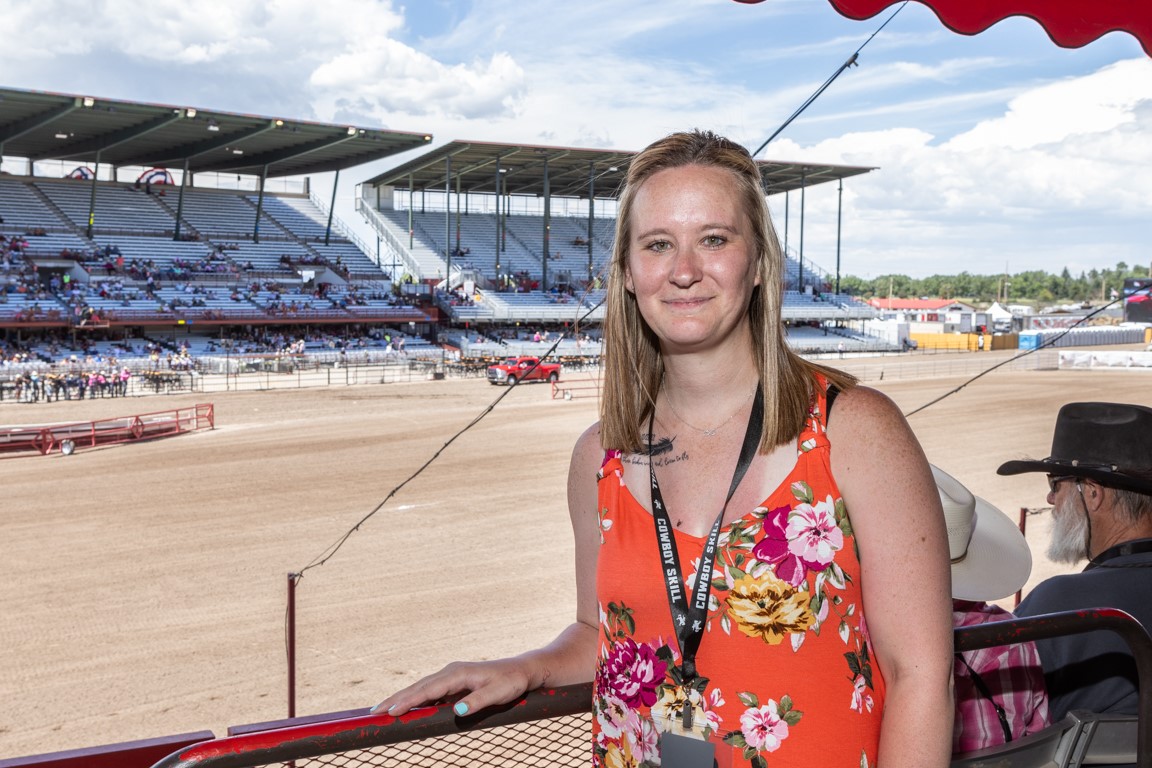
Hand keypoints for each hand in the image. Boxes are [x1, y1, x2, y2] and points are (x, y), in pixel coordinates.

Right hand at [371, 657, 542, 717]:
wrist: (522, 670)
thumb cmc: (511, 682)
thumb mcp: (498, 694)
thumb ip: (477, 702)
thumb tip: (456, 711)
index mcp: (457, 674)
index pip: (427, 690)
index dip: (408, 701)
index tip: (391, 711)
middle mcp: (450, 672)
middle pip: (418, 687)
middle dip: (395, 699)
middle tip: (374, 712)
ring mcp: (451, 676)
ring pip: (421, 688)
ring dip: (401, 698)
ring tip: (382, 710)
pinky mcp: (453, 683)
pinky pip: (429, 691)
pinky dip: (414, 699)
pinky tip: (405, 708)